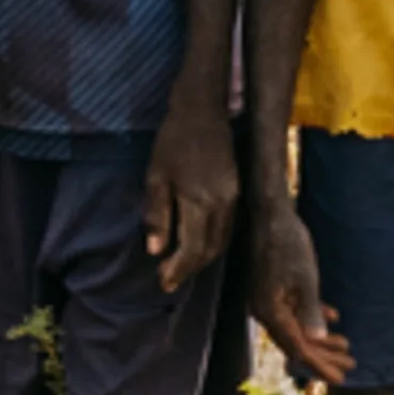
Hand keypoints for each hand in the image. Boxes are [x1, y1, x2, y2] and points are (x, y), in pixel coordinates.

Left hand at [145, 98, 239, 290]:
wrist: (203, 112)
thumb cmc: (173, 141)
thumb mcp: (156, 176)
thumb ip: (157, 215)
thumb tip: (156, 251)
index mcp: (200, 203)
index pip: (192, 249)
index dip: (177, 270)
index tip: (162, 282)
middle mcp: (222, 206)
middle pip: (209, 251)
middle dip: (188, 269)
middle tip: (168, 279)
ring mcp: (233, 199)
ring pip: (221, 242)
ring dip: (201, 258)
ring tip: (180, 266)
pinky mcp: (237, 192)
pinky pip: (227, 228)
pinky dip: (212, 243)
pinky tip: (197, 243)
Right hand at [252, 204, 353, 383]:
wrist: (272, 215)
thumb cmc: (289, 245)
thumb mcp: (305, 279)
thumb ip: (310, 311)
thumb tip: (317, 340)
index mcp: (270, 311)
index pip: (297, 347)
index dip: (319, 364)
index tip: (340, 379)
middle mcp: (265, 310)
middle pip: (296, 341)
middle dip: (324, 355)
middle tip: (351, 366)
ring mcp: (268, 299)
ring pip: (297, 327)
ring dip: (321, 339)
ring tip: (346, 347)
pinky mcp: (274, 289)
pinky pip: (295, 311)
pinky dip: (314, 317)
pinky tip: (334, 320)